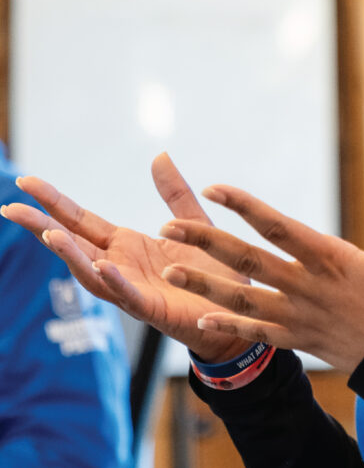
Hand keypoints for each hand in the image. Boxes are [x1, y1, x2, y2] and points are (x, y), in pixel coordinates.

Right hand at [0, 154, 252, 362]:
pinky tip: (101, 266)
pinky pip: (128, 295)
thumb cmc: (213, 272)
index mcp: (126, 244)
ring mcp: (132, 289)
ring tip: (49, 233)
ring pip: (91, 272)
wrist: (238, 312)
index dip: (54, 202)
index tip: (25, 182)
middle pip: (73, 244)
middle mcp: (120, 266)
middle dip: (41, 226)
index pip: (81, 220)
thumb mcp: (194, 223)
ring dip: (70, 254)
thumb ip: (174, 193)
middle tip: (10, 207)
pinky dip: (114, 281)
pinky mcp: (153, 309)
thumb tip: (160, 155)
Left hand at [158, 170, 363, 372]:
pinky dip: (230, 326)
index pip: (280, 227)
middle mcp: (309, 288)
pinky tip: (201, 319)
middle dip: (206, 242)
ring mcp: (302, 317)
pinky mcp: (303, 341)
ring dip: (205, 284)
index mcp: (333, 261)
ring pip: (244, 299)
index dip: (246, 207)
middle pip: (249, 260)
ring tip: (169, 273)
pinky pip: (260, 333)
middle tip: (168, 227)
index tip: (214, 189)